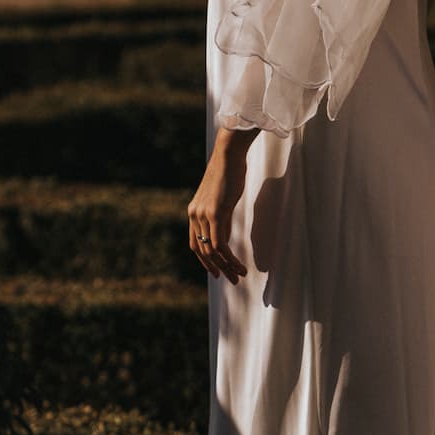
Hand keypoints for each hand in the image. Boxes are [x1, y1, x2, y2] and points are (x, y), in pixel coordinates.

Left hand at [188, 128, 255, 282]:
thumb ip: (220, 218)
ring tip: (240, 276)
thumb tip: (224, 237)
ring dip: (227, 266)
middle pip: (202, 251)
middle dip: (218, 268)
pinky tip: (241, 264)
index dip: (204, 261)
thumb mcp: (222, 199)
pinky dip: (230, 258)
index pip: (194, 244)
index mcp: (193, 212)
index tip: (216, 271)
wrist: (228, 154)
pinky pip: (220, 244)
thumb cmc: (229, 172)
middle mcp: (195, 215)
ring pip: (212, 251)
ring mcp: (203, 215)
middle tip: (232, 280)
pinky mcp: (215, 213)